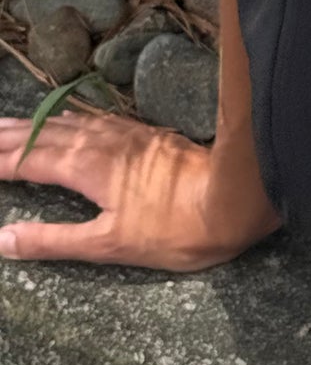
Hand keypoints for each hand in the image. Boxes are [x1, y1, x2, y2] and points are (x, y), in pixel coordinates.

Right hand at [0, 111, 282, 270]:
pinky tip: (71, 121)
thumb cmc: (173, 229)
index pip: (28, 160)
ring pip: (69, 123)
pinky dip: (69, 120)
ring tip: (9, 126)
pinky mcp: (146, 135)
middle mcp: (103, 142)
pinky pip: (95, 120)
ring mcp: (126, 135)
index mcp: (87, 167)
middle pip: (44, 135)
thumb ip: (53, 240)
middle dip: (8, 137)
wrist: (234, 197)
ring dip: (35, 125)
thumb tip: (2, 239)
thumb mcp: (108, 245)